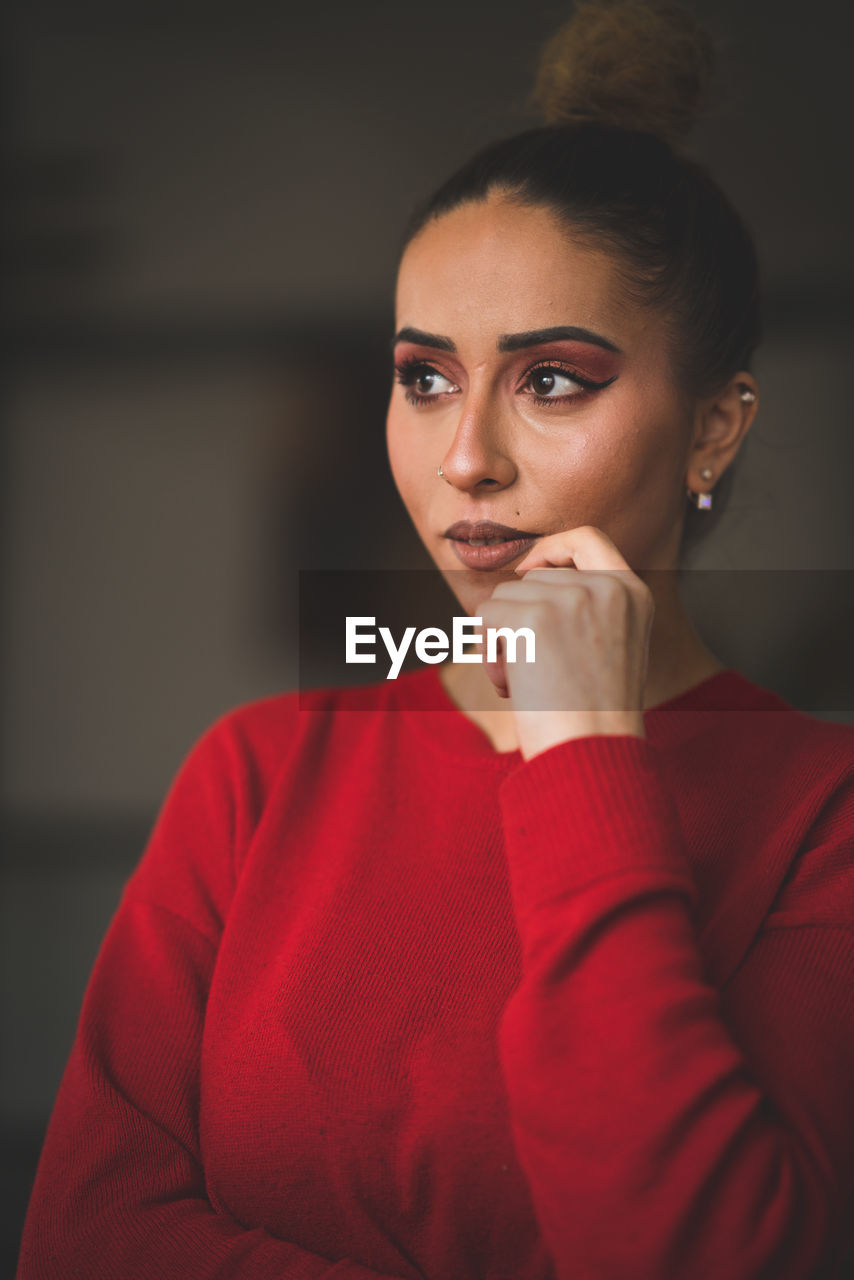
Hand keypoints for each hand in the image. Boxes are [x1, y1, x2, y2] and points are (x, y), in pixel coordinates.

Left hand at [478, 525, 652, 759]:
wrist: (593, 756)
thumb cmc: (594, 717)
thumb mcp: (612, 647)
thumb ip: (587, 609)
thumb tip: (529, 581)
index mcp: (633, 593)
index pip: (587, 538)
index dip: (551, 548)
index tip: (528, 573)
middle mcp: (607, 587)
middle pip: (533, 578)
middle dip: (519, 620)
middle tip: (532, 670)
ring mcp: (571, 598)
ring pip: (503, 598)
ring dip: (501, 641)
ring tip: (526, 683)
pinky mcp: (534, 617)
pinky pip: (485, 617)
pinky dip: (487, 652)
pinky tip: (512, 686)